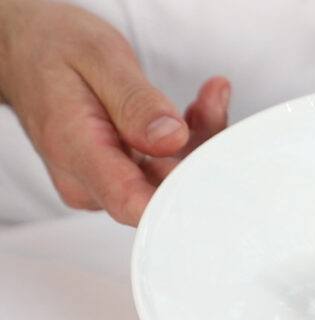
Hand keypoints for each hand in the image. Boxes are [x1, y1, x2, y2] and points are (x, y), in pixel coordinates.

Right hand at [0, 0, 229, 225]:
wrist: (27, 51)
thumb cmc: (54, 49)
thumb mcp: (99, 57)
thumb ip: (136, 102)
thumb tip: (171, 139)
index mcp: (75, 151)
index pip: (133, 203)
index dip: (182, 197)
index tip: (214, 168)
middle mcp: (89, 180)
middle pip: (162, 192)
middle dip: (200, 154)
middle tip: (210, 107)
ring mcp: (105, 183)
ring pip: (171, 181)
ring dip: (200, 142)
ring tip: (207, 98)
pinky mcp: (120, 177)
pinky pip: (166, 170)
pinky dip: (191, 141)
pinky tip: (199, 109)